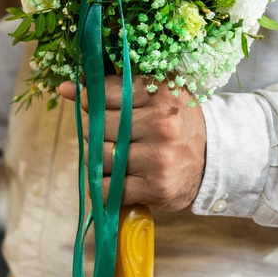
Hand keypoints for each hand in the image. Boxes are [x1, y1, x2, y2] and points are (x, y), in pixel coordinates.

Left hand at [57, 75, 206, 211]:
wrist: (213, 158)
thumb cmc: (176, 122)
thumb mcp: (154, 95)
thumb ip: (110, 89)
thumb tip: (64, 88)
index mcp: (161, 94)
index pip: (105, 93)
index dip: (91, 101)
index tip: (93, 106)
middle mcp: (161, 124)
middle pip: (98, 127)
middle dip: (94, 132)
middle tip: (108, 135)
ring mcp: (158, 158)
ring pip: (100, 157)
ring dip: (98, 159)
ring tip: (115, 156)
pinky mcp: (155, 187)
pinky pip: (108, 187)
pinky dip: (105, 185)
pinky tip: (118, 177)